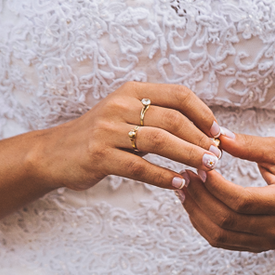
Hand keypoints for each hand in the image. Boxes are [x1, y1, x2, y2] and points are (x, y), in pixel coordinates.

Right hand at [32, 82, 222, 192]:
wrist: (54, 153)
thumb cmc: (101, 136)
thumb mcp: (127, 115)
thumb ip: (159, 118)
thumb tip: (207, 131)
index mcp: (132, 91)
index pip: (178, 94)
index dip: (204, 114)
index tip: (219, 133)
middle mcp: (120, 105)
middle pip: (173, 119)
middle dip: (200, 139)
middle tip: (218, 156)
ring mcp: (107, 130)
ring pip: (159, 141)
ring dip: (188, 155)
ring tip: (208, 168)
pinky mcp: (99, 155)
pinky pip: (139, 168)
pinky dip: (163, 177)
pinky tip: (180, 184)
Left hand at [177, 131, 274, 252]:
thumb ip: (249, 145)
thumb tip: (219, 137)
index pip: (242, 201)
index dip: (215, 186)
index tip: (200, 167)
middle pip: (227, 220)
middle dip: (200, 197)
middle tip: (186, 175)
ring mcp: (268, 241)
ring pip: (220, 235)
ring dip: (196, 212)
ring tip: (185, 188)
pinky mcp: (258, 246)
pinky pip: (222, 241)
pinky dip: (203, 223)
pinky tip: (195, 203)